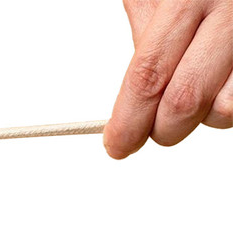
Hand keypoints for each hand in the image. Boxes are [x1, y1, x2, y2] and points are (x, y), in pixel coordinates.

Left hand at [104, 0, 232, 157]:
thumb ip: (147, 42)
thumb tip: (129, 107)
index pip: (149, 76)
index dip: (129, 121)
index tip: (118, 145)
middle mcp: (231, 11)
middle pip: (185, 101)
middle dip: (162, 129)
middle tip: (152, 127)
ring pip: (224, 111)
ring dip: (204, 115)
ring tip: (197, 84)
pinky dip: (226, 102)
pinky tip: (220, 80)